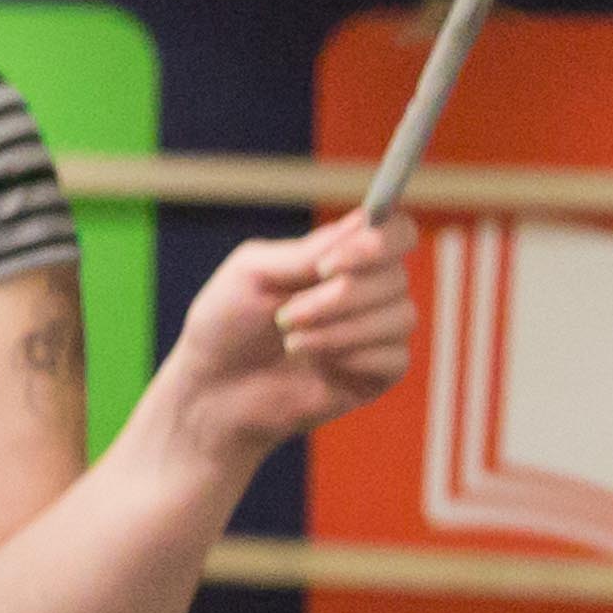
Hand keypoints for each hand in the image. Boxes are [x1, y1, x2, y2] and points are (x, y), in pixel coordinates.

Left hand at [155, 216, 415, 460]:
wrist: (212, 389)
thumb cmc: (226, 324)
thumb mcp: (253, 274)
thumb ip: (306, 252)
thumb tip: (363, 222)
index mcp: (341, 257)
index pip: (397, 233)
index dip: (377, 243)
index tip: (327, 266)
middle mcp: (369, 290)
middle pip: (396, 277)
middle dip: (338, 297)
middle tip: (286, 316)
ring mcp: (377, 333)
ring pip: (400, 317)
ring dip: (340, 329)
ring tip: (291, 342)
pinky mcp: (377, 374)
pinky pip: (394, 358)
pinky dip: (352, 358)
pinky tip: (317, 367)